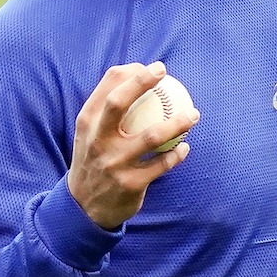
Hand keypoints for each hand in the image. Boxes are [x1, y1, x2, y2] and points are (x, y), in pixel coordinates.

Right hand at [67, 62, 199, 229]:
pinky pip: (161, 165)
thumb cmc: (95, 158)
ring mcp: (113, 162)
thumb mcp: (90, 133)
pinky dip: (176, 154)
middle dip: (142, 82)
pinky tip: (185, 147)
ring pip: (152, 136)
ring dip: (178, 123)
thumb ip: (107, 108)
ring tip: (194, 114)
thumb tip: (138, 75)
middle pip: (118, 102)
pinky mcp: (130, 183)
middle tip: (166, 73)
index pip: (107, 88)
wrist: (83, 208)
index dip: (133, 72)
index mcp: (88, 123)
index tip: (156, 68)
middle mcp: (97, 140)